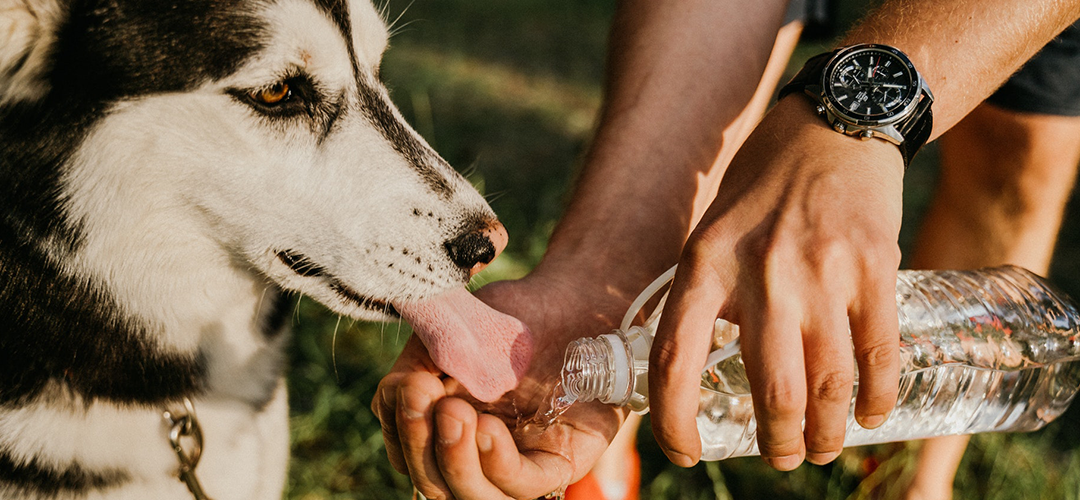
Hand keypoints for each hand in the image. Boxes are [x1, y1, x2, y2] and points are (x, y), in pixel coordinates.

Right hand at [373, 270, 635, 498]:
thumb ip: (419, 361)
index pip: (407, 453)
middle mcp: (477, 452)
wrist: (574, 301)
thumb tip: (397, 395)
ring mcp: (517, 461)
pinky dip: (497, 463)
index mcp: (445, 426)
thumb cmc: (511, 316)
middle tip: (423, 397)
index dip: (400, 429)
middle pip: (432, 482)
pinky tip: (487, 428)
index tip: (406, 385)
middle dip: (420, 444)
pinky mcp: (557, 461)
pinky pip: (524, 485)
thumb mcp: (453, 330)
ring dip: (455, 461)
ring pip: (472, 495)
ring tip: (455, 415)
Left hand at [649, 96, 903, 469]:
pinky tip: (870, 415)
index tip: (685, 451)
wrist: (833, 123)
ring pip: (828, 385)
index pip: (676, 360)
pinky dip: (876, 398)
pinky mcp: (874, 267)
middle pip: (772, 391)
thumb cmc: (762, 184)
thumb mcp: (710, 232)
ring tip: (821, 448)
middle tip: (780, 457)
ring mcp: (822, 272)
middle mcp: (761, 273)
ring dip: (826, 435)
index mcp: (705, 264)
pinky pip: (878, 354)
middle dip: (777, 443)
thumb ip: (705, 296)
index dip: (674, 419)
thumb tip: (694, 371)